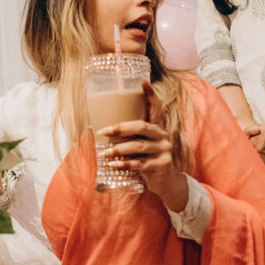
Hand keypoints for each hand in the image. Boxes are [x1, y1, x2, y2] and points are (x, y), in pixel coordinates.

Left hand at [98, 81, 188, 211]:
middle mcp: (163, 135)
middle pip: (142, 126)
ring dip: (119, 149)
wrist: (166, 182)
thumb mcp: (142, 146)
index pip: (156, 107)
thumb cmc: (148, 160)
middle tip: (105, 131)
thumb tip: (99, 129)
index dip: (150, 95)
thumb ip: (130, 137)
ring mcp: (164, 150)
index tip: (143, 82)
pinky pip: (140, 163)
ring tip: (104, 153)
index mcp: (157, 127)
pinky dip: (124, 164)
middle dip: (121, 128)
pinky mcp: (162, 164)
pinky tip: (113, 165)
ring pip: (139, 146)